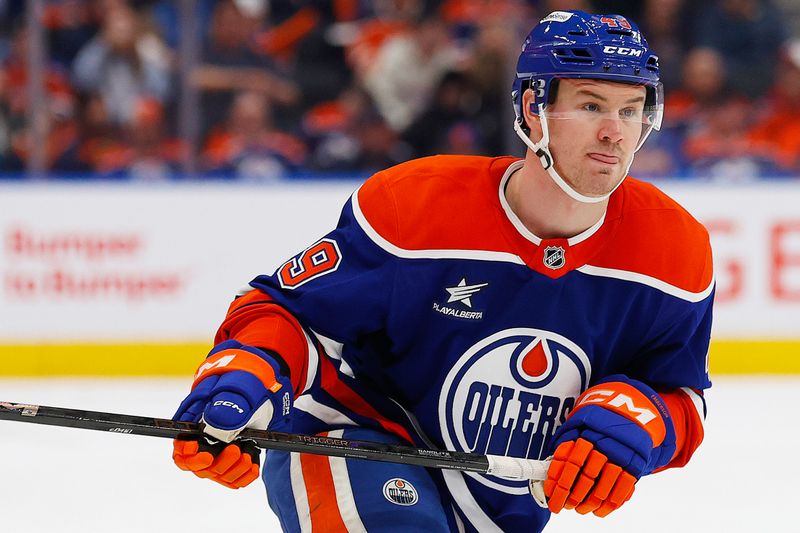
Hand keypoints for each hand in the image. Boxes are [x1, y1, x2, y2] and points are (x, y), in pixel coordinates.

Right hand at [172, 340, 292, 488]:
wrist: (265, 387)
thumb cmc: (244, 384)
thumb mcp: (237, 389)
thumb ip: (225, 405)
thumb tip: (216, 422)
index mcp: (196, 426)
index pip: (181, 451)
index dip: (188, 457)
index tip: (206, 454)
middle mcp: (205, 442)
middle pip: (200, 467)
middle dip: (218, 463)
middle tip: (236, 450)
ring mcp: (221, 452)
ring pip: (219, 475)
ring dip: (234, 470)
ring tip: (248, 455)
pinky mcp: (237, 458)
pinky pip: (235, 478)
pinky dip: (245, 475)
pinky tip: (253, 463)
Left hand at [540, 375, 675, 515]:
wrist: (631, 411)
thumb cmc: (596, 423)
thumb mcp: (578, 424)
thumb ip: (565, 444)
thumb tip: (548, 471)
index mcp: (587, 432)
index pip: (571, 462)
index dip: (560, 482)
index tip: (552, 496)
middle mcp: (604, 444)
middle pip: (587, 476)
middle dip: (573, 496)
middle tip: (563, 506)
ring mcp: (621, 455)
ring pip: (605, 485)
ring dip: (590, 502)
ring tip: (579, 509)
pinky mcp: (635, 464)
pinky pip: (622, 489)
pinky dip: (610, 504)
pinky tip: (599, 510)